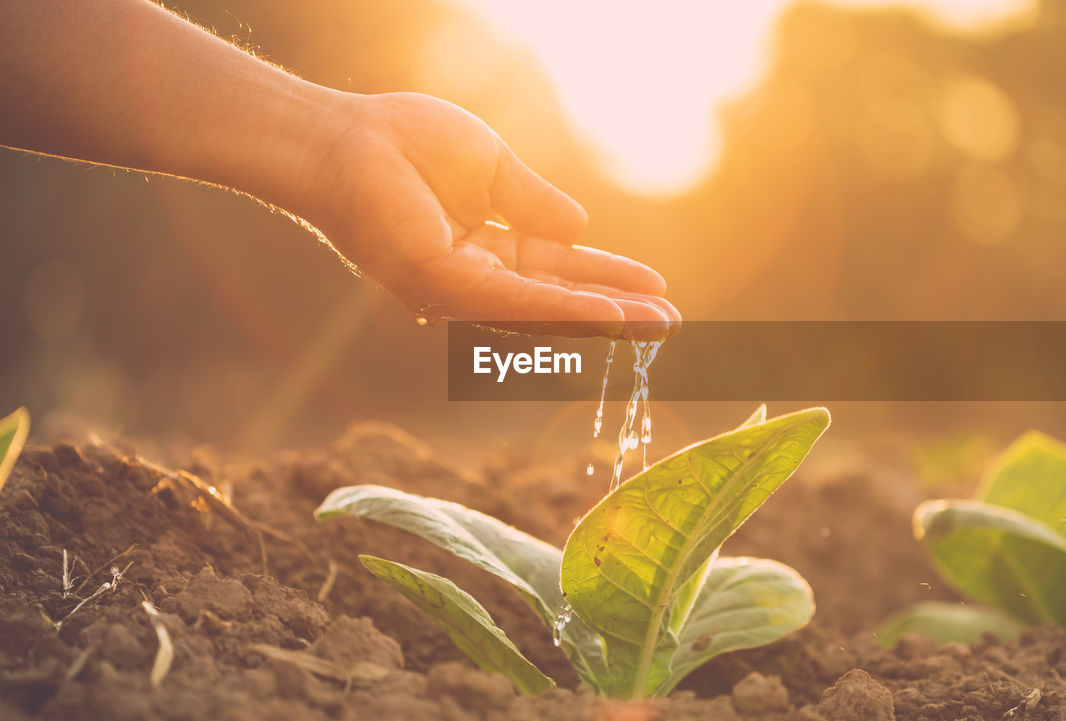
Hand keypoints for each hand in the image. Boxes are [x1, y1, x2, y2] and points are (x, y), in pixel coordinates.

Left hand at [293, 92, 678, 338]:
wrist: (347, 137)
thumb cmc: (406, 141)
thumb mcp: (492, 166)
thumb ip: (535, 202)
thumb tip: (582, 229)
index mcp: (486, 247)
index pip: (559, 270)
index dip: (608, 277)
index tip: (656, 288)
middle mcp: (474, 277)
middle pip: (559, 300)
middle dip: (617, 312)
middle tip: (671, 325)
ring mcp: (458, 286)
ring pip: (545, 310)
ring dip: (606, 319)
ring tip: (659, 325)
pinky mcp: (442, 283)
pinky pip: (516, 300)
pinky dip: (565, 311)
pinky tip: (611, 315)